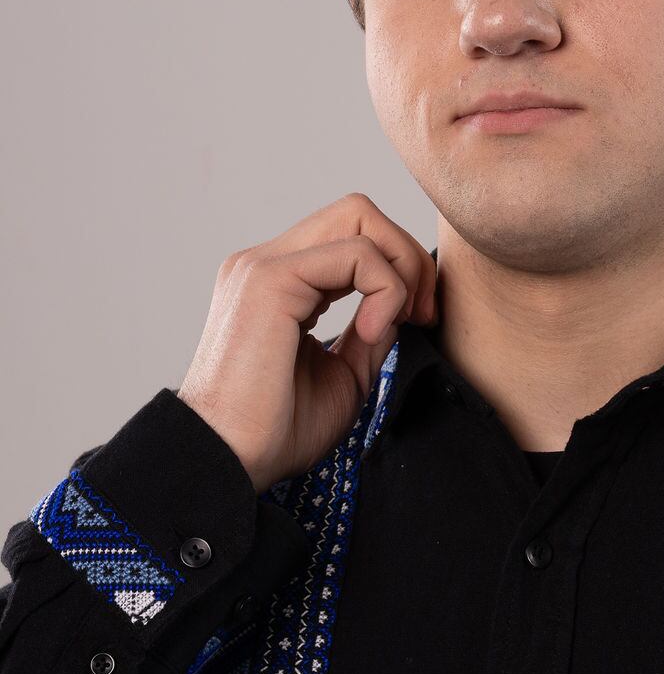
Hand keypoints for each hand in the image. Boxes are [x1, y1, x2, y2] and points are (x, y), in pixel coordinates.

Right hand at [176, 193, 436, 493]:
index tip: (418, 320)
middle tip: (422, 313)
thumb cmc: (276, 430)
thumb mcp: (345, 374)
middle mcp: (267, 262)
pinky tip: (374, 332)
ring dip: (401, 267)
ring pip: (358, 216)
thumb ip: (372, 331)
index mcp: (281, 282)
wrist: (231, 462)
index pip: (352, 235)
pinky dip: (384, 288)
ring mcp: (263, 264)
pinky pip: (355, 253)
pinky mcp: (270, 279)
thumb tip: (402, 303)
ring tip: (400, 323)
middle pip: (358, 211)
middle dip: (407, 254)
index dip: (399, 268)